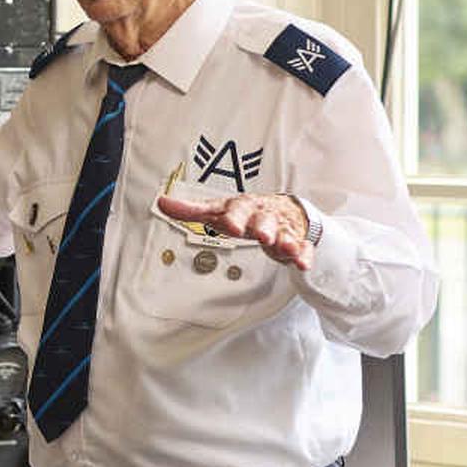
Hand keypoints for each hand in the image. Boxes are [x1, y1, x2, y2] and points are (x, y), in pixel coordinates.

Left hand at [156, 188, 316, 269]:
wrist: (283, 210)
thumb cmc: (245, 213)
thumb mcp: (219, 210)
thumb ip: (192, 210)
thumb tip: (162, 202)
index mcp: (243, 207)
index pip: (237, 209)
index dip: (233, 217)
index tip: (230, 225)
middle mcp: (263, 216)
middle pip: (263, 220)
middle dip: (262, 228)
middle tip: (261, 237)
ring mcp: (282, 229)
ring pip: (285, 234)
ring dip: (286, 241)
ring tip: (286, 249)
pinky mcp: (297, 242)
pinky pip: (303, 248)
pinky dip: (304, 256)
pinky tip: (303, 264)